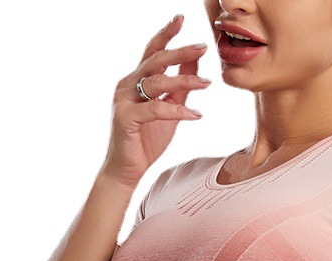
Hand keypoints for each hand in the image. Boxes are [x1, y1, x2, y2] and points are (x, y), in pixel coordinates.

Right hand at [101, 14, 210, 186]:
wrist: (128, 170)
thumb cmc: (146, 140)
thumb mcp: (169, 109)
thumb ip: (179, 88)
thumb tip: (195, 64)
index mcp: (136, 80)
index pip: (152, 52)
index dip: (167, 34)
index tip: (182, 18)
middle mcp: (127, 86)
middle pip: (155, 61)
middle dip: (179, 51)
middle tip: (202, 46)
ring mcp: (124, 101)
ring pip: (156, 83)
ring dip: (184, 81)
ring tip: (206, 83)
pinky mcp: (126, 119)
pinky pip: (155, 109)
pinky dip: (177, 111)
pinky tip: (196, 115)